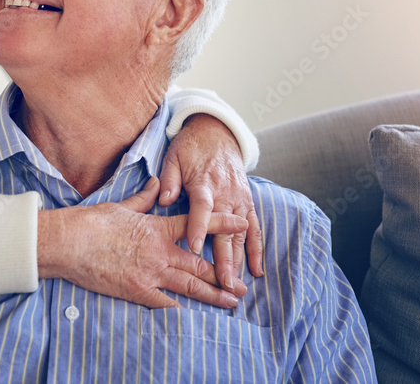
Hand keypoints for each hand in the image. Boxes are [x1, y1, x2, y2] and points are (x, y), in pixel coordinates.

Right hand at [37, 178, 247, 308]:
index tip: (242, 224)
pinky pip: (166, 304)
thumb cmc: (93, 222)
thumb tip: (156, 182)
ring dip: (213, 294)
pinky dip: (183, 311)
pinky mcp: (137, 291)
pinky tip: (197, 318)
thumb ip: (145, 198)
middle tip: (241, 284)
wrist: (70, 243)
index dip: (222, 225)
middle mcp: (160, 252)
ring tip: (231, 301)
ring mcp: (150, 274)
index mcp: (158, 229)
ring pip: (190, 285)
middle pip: (200, 263)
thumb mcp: (122, 205)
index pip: (197, 225)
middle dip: (224, 274)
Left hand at [159, 113, 264, 293]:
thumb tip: (163, 199)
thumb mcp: (173, 157)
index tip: (195, 247)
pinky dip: (256, 249)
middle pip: (225, 229)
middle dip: (224, 257)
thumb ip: (169, 179)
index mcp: (204, 183)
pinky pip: (254, 229)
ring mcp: (239, 200)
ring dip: (240, 260)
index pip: (202, 208)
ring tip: (237, 285)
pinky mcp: (247, 203)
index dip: (199, 227)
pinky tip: (256, 270)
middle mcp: (225, 194)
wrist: (217, 133)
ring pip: (240, 234)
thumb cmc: (190, 148)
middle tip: (223, 283)